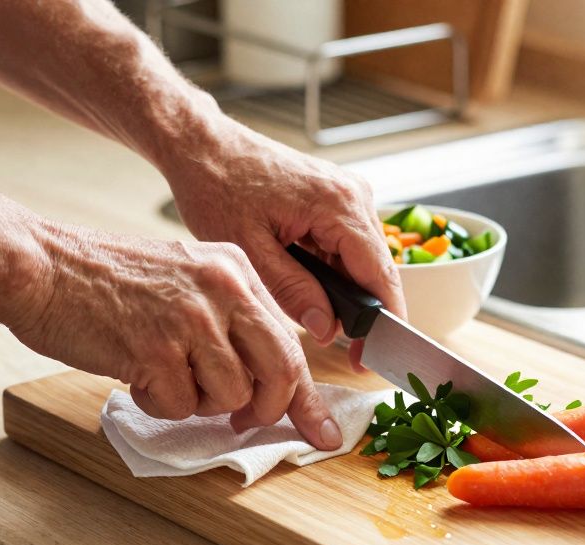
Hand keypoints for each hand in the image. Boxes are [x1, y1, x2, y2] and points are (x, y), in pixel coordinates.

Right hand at [11, 223, 342, 449]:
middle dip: (266, 411)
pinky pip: (180, 407)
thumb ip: (230, 318)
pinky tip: (135, 372)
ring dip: (198, 402)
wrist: (41, 267)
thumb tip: (269, 381)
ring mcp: (192, 319)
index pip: (290, 341)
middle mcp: (224, 289)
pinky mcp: (157, 349)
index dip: (306, 397)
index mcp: (236, 269)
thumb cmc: (106, 280)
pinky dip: (158, 403)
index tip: (322, 432)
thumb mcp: (186, 277)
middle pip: (280, 372)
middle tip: (242, 421)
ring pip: (231, 397)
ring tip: (163, 372)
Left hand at [162, 118, 405, 354]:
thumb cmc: (217, 186)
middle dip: (364, 312)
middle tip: (344, 353)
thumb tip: (327, 329)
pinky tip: (310, 285)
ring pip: (364, 259)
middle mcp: (353, 195)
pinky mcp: (336, 197)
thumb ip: (293, 290)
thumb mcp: (250, 250)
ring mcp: (348, 193)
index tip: (370, 358)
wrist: (203, 146)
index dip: (381, 322)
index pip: (380, 275)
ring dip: (347, 291)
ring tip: (317, 317)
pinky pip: (349, 244)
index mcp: (338, 205)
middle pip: (378, 269)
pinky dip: (336, 271)